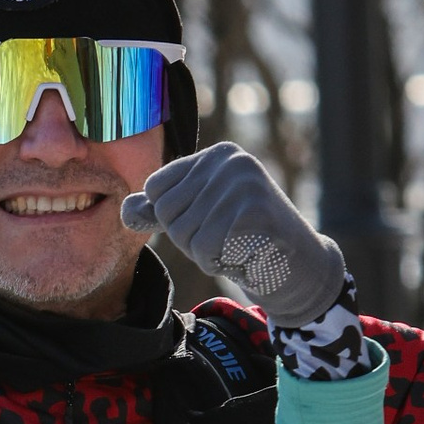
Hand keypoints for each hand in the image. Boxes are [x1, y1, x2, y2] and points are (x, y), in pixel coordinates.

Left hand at [118, 142, 345, 328]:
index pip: (157, 190)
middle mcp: (230, 161)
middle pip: (169, 214)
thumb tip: (123, 209)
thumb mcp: (200, 220)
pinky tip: (247, 255)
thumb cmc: (246, 242)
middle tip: (228, 239)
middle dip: (192, 241)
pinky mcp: (255, 211)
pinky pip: (207, 250)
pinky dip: (222, 263)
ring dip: (208, 255)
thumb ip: (163, 211)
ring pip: (187, 236)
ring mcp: (245, 184)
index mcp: (215, 155)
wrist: (299, 268)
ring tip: (238, 247)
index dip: (175, 220)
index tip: (212, 223)